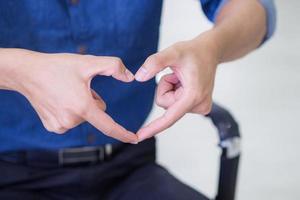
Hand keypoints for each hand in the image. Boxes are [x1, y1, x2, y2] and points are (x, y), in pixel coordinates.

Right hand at [13, 50, 137, 142]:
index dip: (123, 133)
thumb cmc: (58, 67)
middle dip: (94, 101)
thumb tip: (130, 77)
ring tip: (67, 92)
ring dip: (82, 105)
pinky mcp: (53, 127)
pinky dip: (72, 110)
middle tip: (77, 87)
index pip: (108, 126)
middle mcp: (71, 121)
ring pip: (85, 116)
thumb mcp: (88, 62)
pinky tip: (60, 99)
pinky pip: (73, 120)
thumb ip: (113, 66)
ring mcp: (60, 126)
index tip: (136, 140)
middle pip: (97, 112)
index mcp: (82, 107)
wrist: (27, 73)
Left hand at [135, 32, 218, 140]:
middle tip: (177, 74)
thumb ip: (155, 63)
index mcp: (193, 95)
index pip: (169, 117)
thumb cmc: (193, 52)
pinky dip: (175, 92)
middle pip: (165, 104)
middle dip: (165, 88)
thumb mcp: (173, 52)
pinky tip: (186, 82)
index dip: (153, 127)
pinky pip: (175, 104)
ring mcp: (200, 107)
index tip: (139, 137)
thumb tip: (139, 78)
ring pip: (169, 104)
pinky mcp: (198, 107)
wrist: (210, 52)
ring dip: (171, 89)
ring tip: (183, 77)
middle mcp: (199, 105)